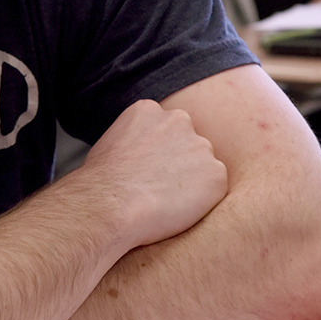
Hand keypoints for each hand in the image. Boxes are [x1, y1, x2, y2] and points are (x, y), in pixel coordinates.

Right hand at [76, 98, 227, 249]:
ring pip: (203, 167)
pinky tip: (176, 209)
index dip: (158, 155)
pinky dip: (202, 202)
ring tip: (164, 201)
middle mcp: (179, 120)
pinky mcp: (216, 174)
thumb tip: (143, 154)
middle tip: (158, 188)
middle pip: (188, 144)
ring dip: (191, 183)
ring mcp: (201, 146)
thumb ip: (138, 139)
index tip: (148, 171)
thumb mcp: (113, 142)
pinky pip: (214, 189)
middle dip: (179, 164)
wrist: (112, 204)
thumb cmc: (103, 183)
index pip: (166, 129)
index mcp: (150, 110)